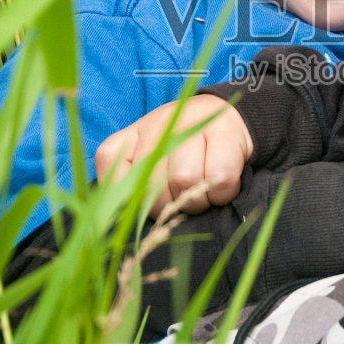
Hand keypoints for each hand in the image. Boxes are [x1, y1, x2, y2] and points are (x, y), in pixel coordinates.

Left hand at [94, 95, 253, 216]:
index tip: (153, 204)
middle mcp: (156, 124)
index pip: (114, 180)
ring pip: (184, 179)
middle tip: (183, 199)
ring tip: (203, 191)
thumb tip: (123, 222)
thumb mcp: (150, 171)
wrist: (229, 121)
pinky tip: (221, 186)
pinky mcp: (223, 128)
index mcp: (130, 138)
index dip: (136, 204)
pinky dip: (223, 193)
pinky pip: (219, 177)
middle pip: (152, 185)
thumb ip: (131, 190)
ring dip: (198, 199)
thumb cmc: (184, 158)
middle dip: (171, 205)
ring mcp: (189, 120)